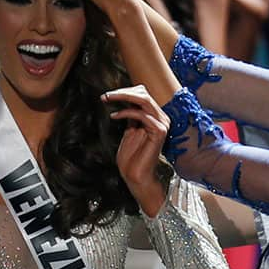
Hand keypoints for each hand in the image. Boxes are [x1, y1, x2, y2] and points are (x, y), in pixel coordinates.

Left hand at [102, 85, 168, 216]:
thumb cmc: (132, 157)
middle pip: (143, 93)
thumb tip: (125, 101)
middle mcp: (162, 118)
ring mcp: (162, 124)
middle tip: (106, 96)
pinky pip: (141, 115)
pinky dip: (125, 113)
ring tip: (107, 99)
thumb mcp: (130, 130)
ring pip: (143, 100)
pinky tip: (114, 116)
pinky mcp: (159, 131)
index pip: (143, 94)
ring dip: (122, 97)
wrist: (136, 176)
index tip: (108, 95)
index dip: (125, 91)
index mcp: (156, 117)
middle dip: (122, 92)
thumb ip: (131, 116)